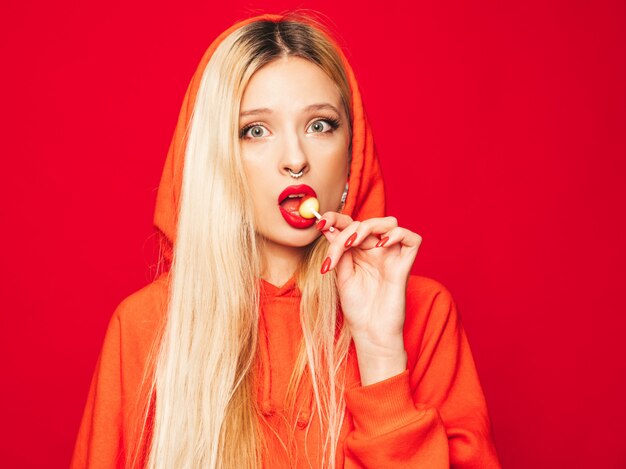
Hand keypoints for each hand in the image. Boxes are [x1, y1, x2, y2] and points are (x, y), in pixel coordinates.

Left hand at [317, 212, 422, 355]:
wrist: (370, 333)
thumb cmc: (357, 309)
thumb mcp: (341, 275)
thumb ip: (339, 252)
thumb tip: (329, 228)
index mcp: (359, 251)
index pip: (350, 224)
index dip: (336, 218)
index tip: (320, 224)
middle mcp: (376, 250)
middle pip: (366, 222)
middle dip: (346, 229)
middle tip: (335, 246)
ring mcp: (392, 256)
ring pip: (389, 223)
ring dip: (368, 227)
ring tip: (352, 243)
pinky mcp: (405, 265)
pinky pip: (412, 239)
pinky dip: (398, 235)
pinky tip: (380, 245)